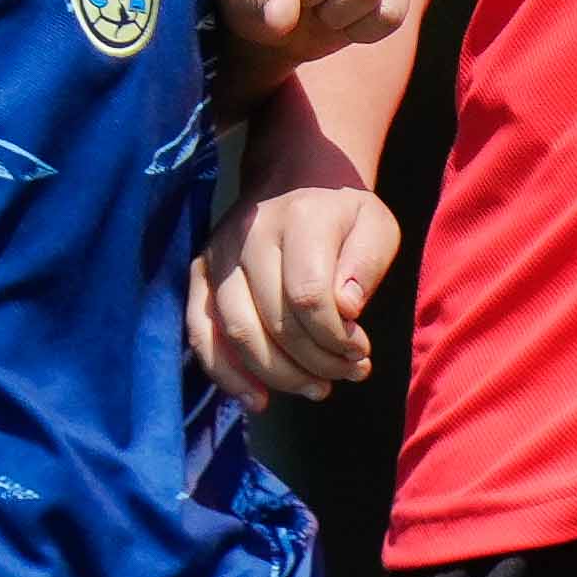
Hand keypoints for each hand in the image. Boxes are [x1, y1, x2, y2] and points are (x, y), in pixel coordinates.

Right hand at [189, 179, 399, 406]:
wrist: (296, 176)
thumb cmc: (344, 213)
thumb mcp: (376, 227)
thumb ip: (367, 266)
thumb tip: (346, 311)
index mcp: (299, 219)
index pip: (310, 295)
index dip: (336, 336)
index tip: (362, 350)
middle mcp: (250, 235)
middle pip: (274, 320)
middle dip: (316, 361)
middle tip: (348, 373)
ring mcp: (219, 255)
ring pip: (237, 331)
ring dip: (278, 375)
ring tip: (317, 389)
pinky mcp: (200, 274)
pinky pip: (201, 331)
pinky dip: (227, 373)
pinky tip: (258, 399)